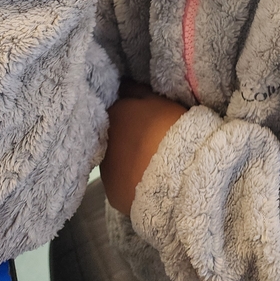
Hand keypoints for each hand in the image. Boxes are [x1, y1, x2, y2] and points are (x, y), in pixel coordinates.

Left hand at [100, 91, 186, 215]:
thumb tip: (124, 85)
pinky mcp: (113, 195)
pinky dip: (130, 182)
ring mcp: (105, 172)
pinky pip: (121, 185)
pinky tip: (147, 183)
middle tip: (149, 141)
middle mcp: (102, 143)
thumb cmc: (171, 130)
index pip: (116, 110)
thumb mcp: (158, 101)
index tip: (145, 119)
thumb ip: (137, 91)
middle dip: (125, 138)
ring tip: (150, 164)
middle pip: (113, 137)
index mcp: (113, 116)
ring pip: (115, 162)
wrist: (177, 175)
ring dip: (126, 160)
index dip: (130, 114)